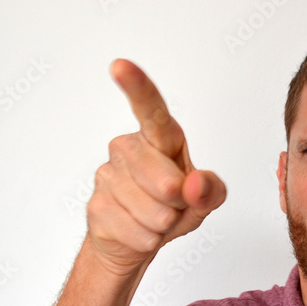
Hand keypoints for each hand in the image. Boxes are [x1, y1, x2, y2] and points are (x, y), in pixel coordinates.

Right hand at [86, 59, 225, 275]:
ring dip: (163, 224)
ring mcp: (107, 176)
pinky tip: (138, 229)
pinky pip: (138, 232)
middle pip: (167, 185)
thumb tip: (195, 184)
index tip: (120, 66)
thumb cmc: (173, 207)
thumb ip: (211, 190)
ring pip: (154, 213)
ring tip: (154, 216)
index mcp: (159, 138)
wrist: (136, 239)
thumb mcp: (204, 200)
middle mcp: (128, 149)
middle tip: (172, 204)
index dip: (137, 88)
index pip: (151, 111)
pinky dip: (147, 239)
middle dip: (179, 205)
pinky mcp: (96, 205)